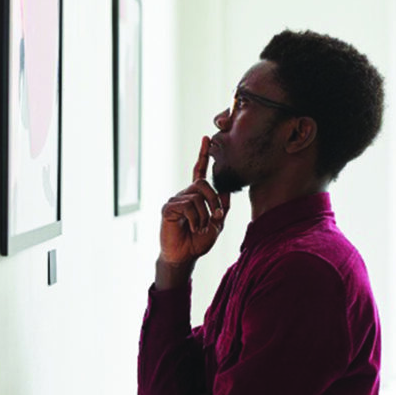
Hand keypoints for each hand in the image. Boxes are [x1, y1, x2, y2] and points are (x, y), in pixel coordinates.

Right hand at [158, 136, 230, 265]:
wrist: (185, 256)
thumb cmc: (198, 241)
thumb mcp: (217, 223)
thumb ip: (223, 206)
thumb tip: (227, 189)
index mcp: (196, 196)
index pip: (199, 171)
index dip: (202, 155)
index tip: (206, 138)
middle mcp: (184, 195)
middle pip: (202, 184)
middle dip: (214, 200)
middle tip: (217, 217)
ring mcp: (175, 201)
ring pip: (197, 197)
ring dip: (205, 215)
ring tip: (201, 228)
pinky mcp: (168, 209)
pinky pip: (187, 206)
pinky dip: (195, 219)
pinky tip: (193, 228)